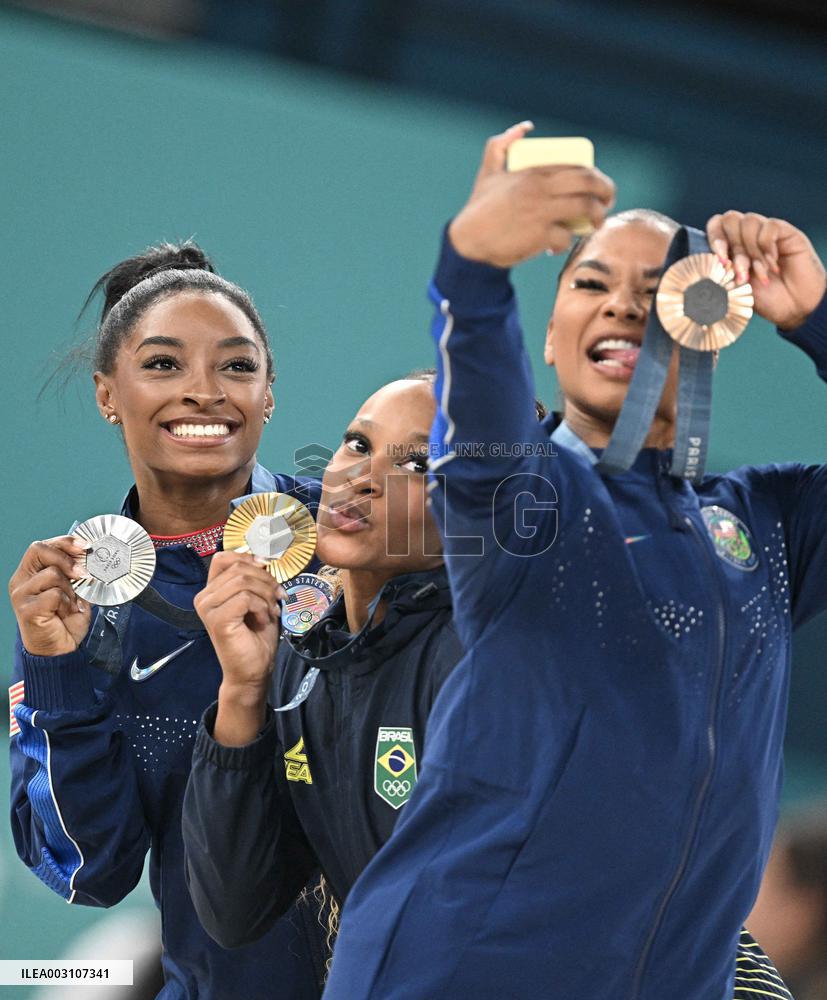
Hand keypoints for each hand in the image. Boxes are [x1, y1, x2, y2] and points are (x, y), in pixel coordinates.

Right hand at [9, 536, 92, 655]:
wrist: (60, 650)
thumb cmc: (65, 620)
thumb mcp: (74, 591)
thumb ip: (76, 574)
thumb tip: (90, 556)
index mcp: (31, 573)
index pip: (42, 546)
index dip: (64, 542)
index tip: (85, 546)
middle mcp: (21, 580)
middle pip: (39, 550)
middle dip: (66, 558)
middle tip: (82, 572)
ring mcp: (21, 594)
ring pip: (52, 574)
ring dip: (69, 590)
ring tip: (69, 605)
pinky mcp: (26, 609)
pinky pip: (54, 595)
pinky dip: (66, 604)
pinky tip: (64, 614)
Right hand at [194, 551, 283, 697]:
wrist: (253, 671)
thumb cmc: (256, 637)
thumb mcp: (258, 600)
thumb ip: (254, 579)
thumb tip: (263, 557)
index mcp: (212, 590)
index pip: (224, 557)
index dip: (248, 558)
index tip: (267, 568)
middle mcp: (204, 597)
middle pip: (238, 568)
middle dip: (265, 579)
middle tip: (278, 597)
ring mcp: (207, 608)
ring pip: (243, 581)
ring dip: (266, 594)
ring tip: (271, 610)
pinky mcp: (217, 620)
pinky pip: (245, 598)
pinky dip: (262, 607)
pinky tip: (264, 620)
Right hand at [448, 121, 615, 267]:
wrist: (468, 240)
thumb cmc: (480, 207)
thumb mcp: (488, 171)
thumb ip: (500, 145)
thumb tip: (525, 127)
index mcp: (532, 170)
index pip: (576, 165)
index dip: (595, 174)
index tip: (598, 186)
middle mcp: (540, 188)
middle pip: (587, 182)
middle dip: (606, 190)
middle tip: (607, 201)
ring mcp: (541, 211)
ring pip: (584, 207)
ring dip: (597, 216)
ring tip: (596, 223)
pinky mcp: (539, 235)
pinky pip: (566, 236)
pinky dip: (566, 242)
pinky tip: (559, 245)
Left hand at [707, 211, 825, 329]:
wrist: (793, 307)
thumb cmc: (763, 300)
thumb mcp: (735, 289)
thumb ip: (721, 274)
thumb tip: (708, 266)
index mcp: (730, 246)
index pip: (716, 225)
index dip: (714, 238)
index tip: (721, 261)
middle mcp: (746, 235)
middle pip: (730, 219)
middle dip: (733, 247)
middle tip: (741, 272)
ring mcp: (765, 232)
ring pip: (749, 221)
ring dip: (751, 251)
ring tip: (760, 273)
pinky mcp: (784, 231)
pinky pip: (769, 226)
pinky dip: (767, 247)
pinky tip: (772, 265)